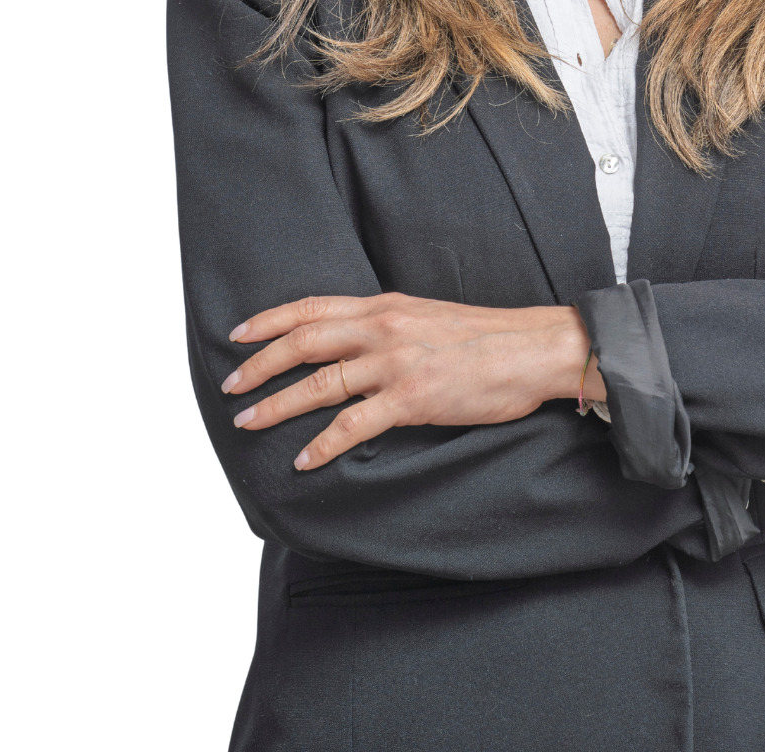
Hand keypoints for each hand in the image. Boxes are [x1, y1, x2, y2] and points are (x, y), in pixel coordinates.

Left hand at [220, 293, 604, 469]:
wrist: (534, 349)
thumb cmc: (488, 338)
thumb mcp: (428, 317)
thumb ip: (389, 327)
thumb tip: (355, 347)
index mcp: (387, 306)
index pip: (313, 306)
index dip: (269, 319)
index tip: (238, 333)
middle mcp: (384, 328)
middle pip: (303, 341)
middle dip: (259, 364)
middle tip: (231, 386)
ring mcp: (396, 363)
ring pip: (319, 383)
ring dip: (277, 404)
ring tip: (248, 422)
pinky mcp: (412, 398)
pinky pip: (353, 424)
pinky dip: (323, 444)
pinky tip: (304, 459)